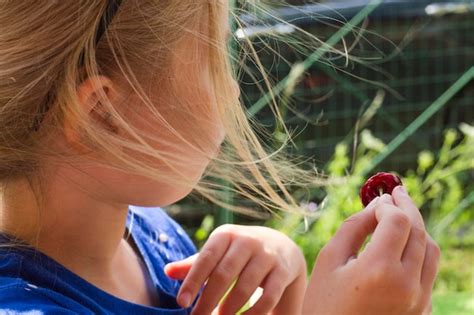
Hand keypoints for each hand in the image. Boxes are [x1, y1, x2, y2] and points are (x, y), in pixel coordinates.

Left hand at [165, 224, 306, 314]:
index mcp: (226, 235)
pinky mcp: (283, 271)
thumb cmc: (240, 254)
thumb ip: (194, 264)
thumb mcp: (218, 253)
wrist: (283, 248)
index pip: (206, 258)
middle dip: (208, 300)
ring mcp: (267, 255)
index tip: (181, 302)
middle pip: (224, 273)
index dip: (192, 280)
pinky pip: (268, 296)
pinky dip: (254, 313)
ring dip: (230, 308)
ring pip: (246, 286)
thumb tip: (167, 271)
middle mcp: (247, 241)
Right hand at [303, 186, 439, 314]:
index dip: (389, 204)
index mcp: (379, 270)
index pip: (398, 221)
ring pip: (431, 251)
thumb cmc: (324, 303)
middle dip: (407, 208)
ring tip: (401, 216)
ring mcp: (419, 301)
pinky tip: (402, 245)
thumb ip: (354, 227)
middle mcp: (407, 285)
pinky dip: (419, 251)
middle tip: (396, 193)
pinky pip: (429, 271)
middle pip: (419, 232)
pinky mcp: (422, 310)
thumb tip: (377, 204)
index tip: (378, 198)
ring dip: (418, 228)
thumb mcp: (329, 260)